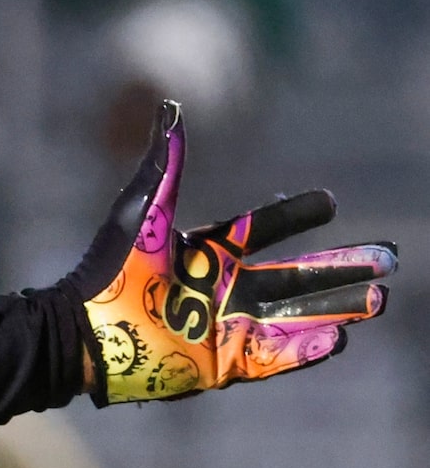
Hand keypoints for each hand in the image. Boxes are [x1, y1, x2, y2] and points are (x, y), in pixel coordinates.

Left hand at [69, 104, 394, 403]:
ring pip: (295, 316)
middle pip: (295, 277)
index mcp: (206, 252)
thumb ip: (165, 164)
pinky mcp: (221, 362)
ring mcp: (226, 327)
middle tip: (386, 260)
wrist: (81, 330)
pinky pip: (273, 356)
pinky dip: (306, 348)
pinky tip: (339, 339)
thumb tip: (170, 105)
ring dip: (337, 307)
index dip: (296, 215)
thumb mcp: (142, 212)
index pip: (263, 228)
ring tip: (379, 299)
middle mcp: (222, 289)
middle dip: (340, 267)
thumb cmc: (107, 271)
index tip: (330, 203)